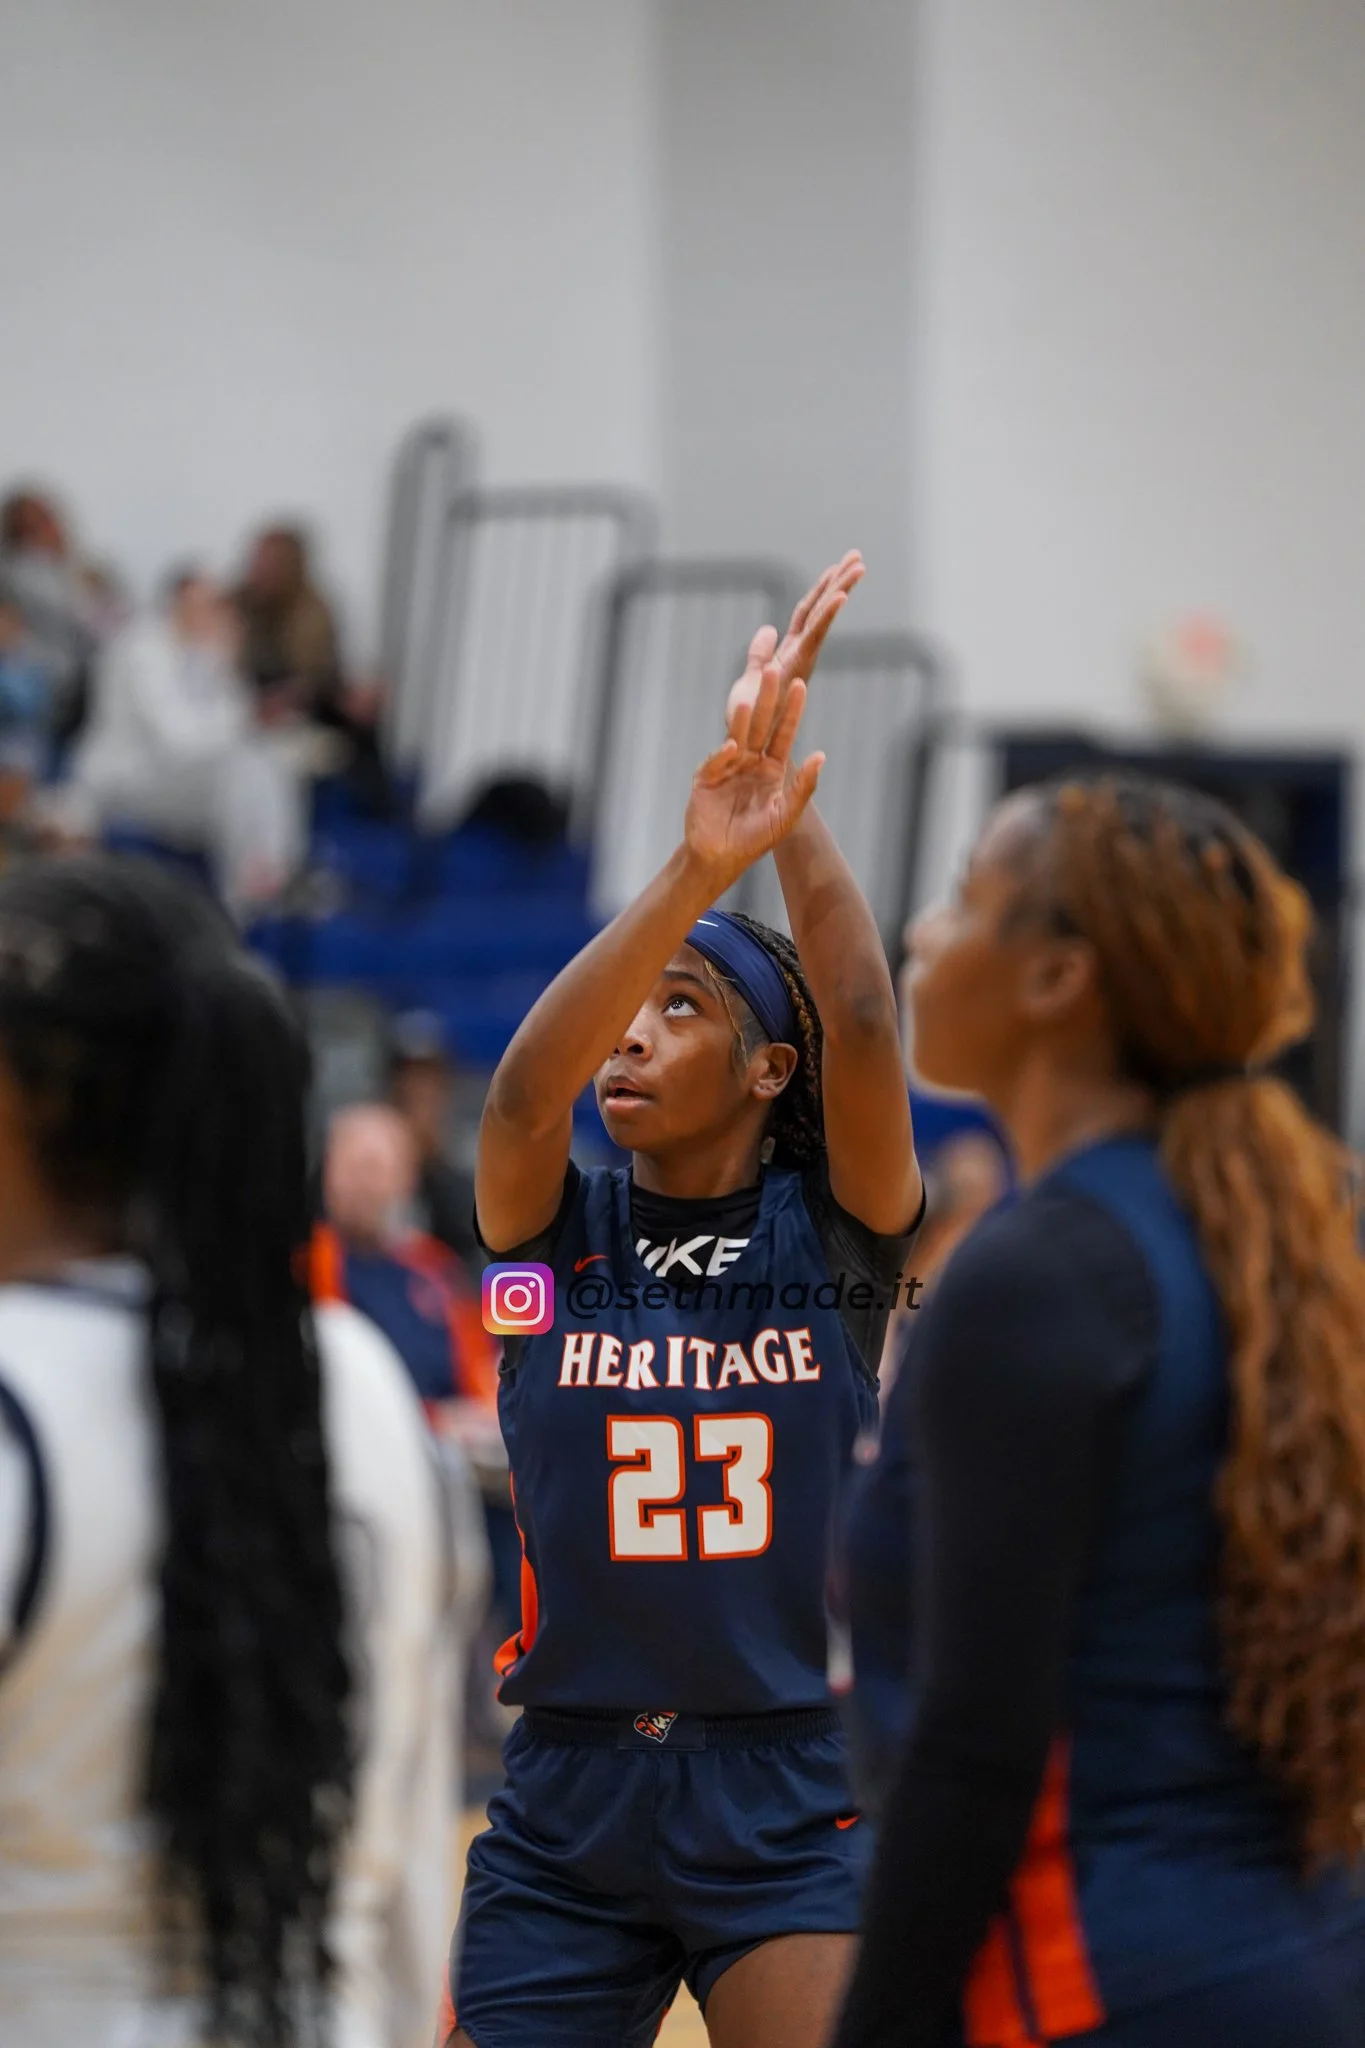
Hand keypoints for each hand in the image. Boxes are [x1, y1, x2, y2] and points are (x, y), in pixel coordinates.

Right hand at [684, 662, 823, 889]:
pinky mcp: (706, 777)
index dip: (792, 711)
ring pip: (736, 736)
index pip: (784, 733)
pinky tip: (732, 747)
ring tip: (746, 697)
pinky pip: (715, 762)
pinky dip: (723, 754)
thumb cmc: (755, 839)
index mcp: (771, 768)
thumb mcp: (785, 816)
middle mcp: (750, 761)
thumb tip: (820, 756)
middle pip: (760, 725)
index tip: (800, 686)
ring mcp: (727, 767)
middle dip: (767, 699)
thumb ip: (803, 787)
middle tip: (772, 671)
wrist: (720, 857)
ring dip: (741, 717)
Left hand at [725, 549, 863, 729]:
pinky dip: (827, 615)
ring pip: (821, 617)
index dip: (821, 590)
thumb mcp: (750, 680)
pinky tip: (839, 597)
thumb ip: (759, 655)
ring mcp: (800, 658)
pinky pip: (814, 635)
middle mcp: (799, 653)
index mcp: (790, 653)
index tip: (837, 567)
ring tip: (857, 566)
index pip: (807, 614)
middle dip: (838, 583)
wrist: (743, 744)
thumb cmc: (747, 720)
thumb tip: (769, 628)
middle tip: (857, 556)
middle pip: (820, 609)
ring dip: (839, 590)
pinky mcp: (797, 666)